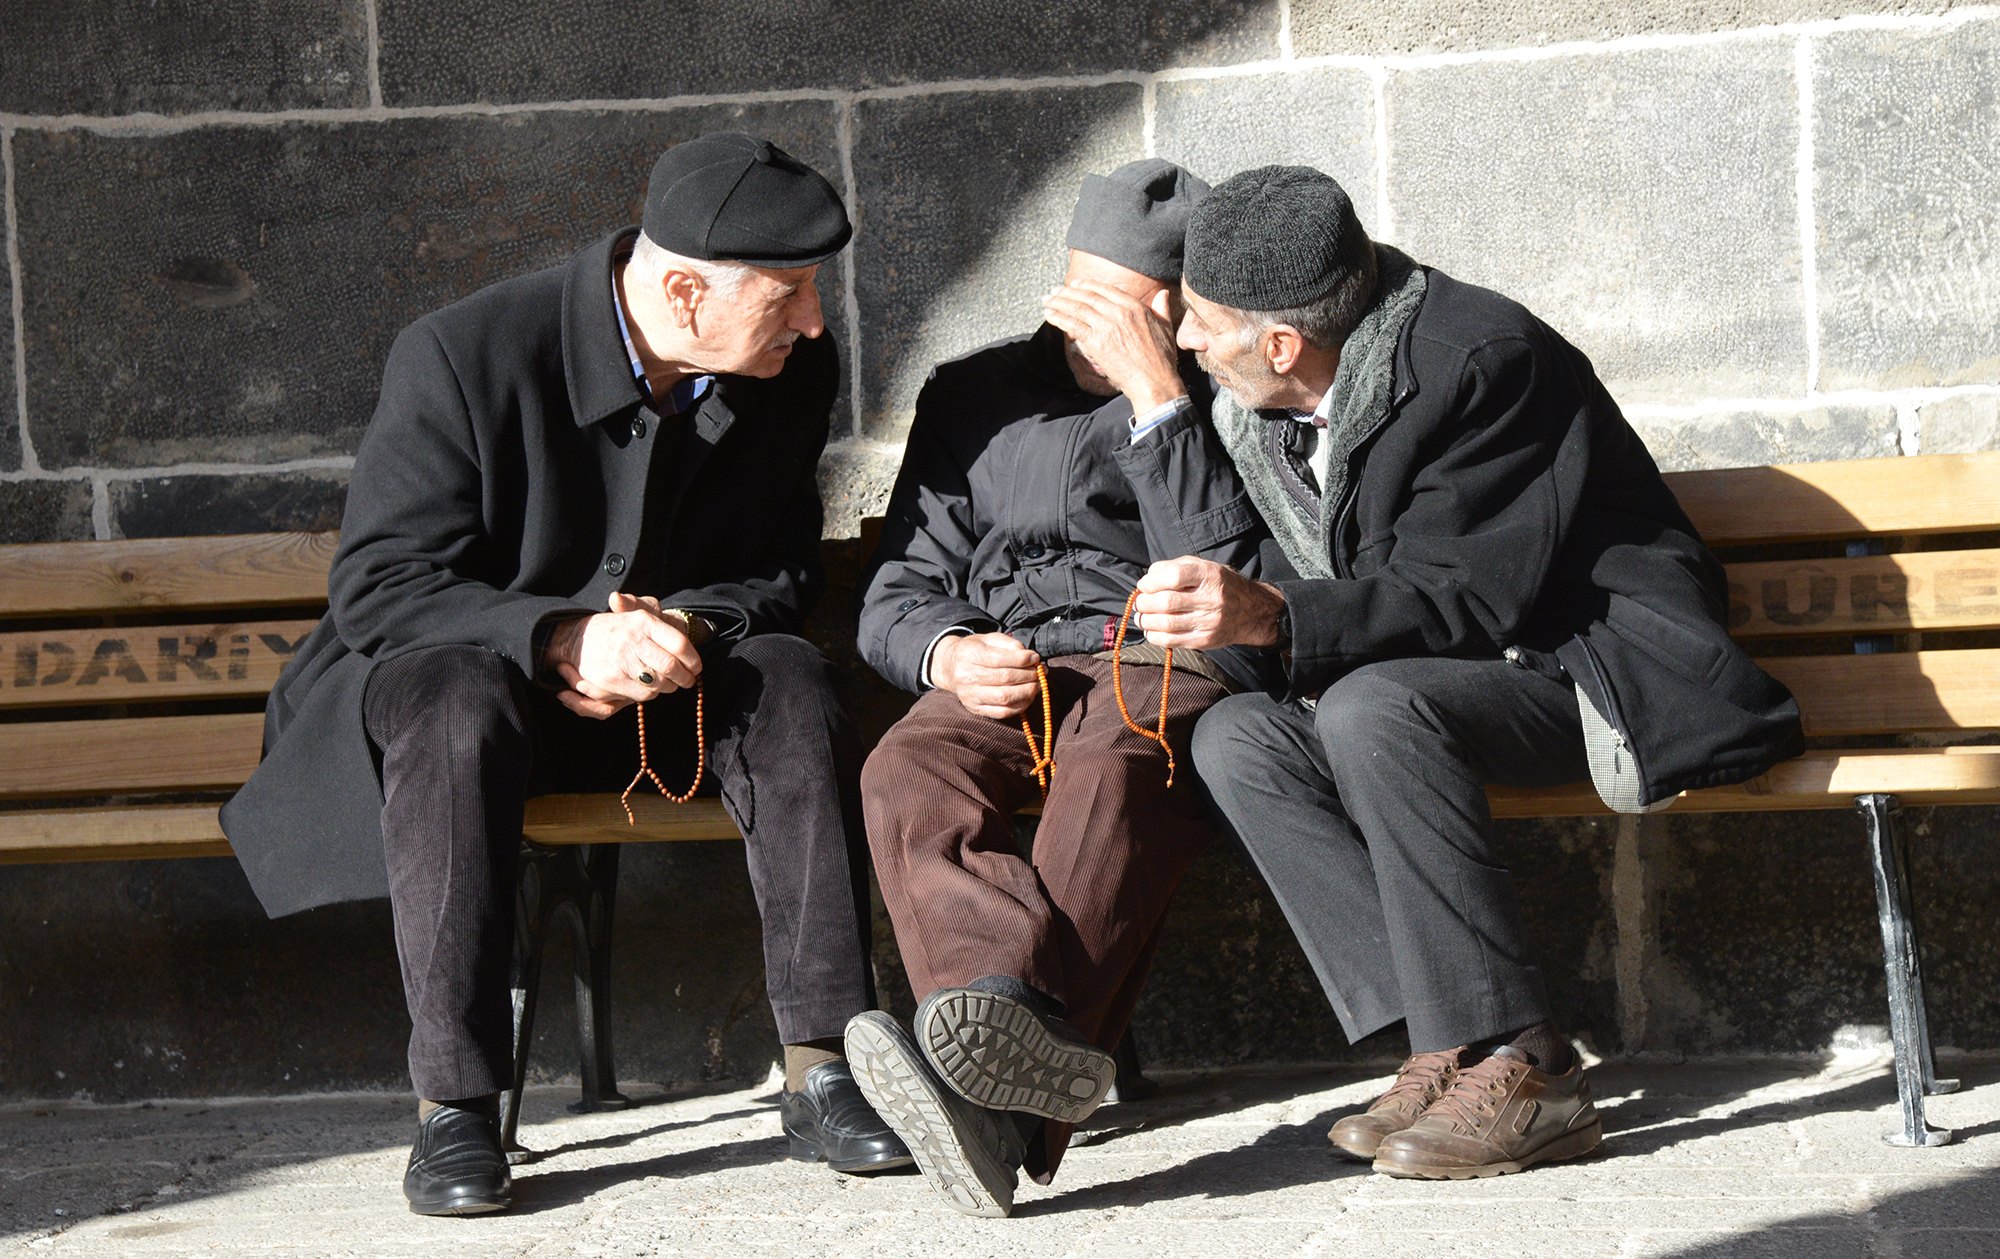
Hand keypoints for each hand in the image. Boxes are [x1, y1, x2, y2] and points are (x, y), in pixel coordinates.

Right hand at [546, 592, 703, 718]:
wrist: (580, 641)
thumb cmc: (619, 627)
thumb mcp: (637, 610)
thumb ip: (652, 606)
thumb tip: (635, 602)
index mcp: (643, 621)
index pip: (679, 644)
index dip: (693, 660)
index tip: (697, 667)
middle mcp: (632, 639)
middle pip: (670, 666)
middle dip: (684, 678)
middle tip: (688, 680)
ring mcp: (621, 661)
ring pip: (658, 683)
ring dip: (669, 687)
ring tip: (670, 683)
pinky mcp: (613, 680)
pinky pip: (643, 694)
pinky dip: (652, 693)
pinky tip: (651, 686)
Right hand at [930, 632, 1043, 719]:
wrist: (951, 667)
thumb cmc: (976, 651)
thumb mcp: (989, 639)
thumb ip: (1010, 644)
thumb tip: (1031, 658)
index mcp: (969, 654)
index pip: (1000, 659)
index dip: (1022, 659)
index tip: (1035, 658)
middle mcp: (967, 676)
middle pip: (1005, 678)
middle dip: (1029, 675)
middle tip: (1040, 672)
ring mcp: (970, 695)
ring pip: (1005, 697)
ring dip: (1027, 692)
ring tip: (1036, 685)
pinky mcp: (975, 709)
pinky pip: (1002, 712)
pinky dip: (1020, 706)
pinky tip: (1027, 697)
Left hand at [1042, 279, 1185, 410]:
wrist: (1154, 381)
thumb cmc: (1162, 359)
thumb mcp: (1166, 327)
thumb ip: (1161, 308)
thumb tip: (1163, 294)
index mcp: (1135, 306)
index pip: (1105, 289)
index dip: (1086, 285)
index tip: (1074, 284)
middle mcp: (1119, 312)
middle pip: (1087, 296)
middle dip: (1067, 292)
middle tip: (1054, 290)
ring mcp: (1106, 326)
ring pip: (1077, 308)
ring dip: (1058, 303)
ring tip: (1046, 300)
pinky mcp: (1096, 342)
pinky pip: (1073, 325)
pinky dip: (1059, 318)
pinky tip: (1049, 315)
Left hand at [1132, 557, 1286, 649]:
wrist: (1251, 611)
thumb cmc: (1218, 585)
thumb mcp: (1201, 566)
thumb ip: (1172, 567)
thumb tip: (1146, 580)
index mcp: (1208, 575)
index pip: (1174, 576)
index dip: (1151, 582)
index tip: (1144, 585)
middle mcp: (1211, 598)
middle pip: (1166, 602)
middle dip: (1144, 603)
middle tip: (1140, 602)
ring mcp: (1209, 622)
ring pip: (1166, 624)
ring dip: (1145, 620)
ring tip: (1142, 616)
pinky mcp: (1205, 640)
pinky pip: (1171, 641)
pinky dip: (1154, 636)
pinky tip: (1151, 629)